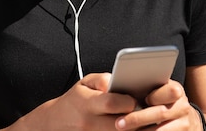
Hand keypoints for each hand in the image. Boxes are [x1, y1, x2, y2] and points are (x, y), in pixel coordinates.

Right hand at [6, 73, 137, 129]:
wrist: (54, 124)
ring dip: (137, 129)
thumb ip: (102, 79)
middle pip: (120, 125)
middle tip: (151, 113)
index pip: (111, 103)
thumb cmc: (75, 101)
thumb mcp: (84, 83)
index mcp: (86, 104)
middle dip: (139, 119)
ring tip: (148, 122)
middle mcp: (89, 123)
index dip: (128, 102)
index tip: (137, 100)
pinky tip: (136, 128)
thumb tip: (116, 81)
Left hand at [115, 80, 197, 129]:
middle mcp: (183, 106)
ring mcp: (184, 124)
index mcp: (176, 90)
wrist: (182, 121)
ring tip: (122, 130)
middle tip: (118, 123)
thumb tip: (113, 85)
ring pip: (160, 130)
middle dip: (137, 118)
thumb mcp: (158, 92)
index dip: (153, 97)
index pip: (169, 91)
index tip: (138, 101)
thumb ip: (145, 87)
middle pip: (160, 113)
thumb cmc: (161, 103)